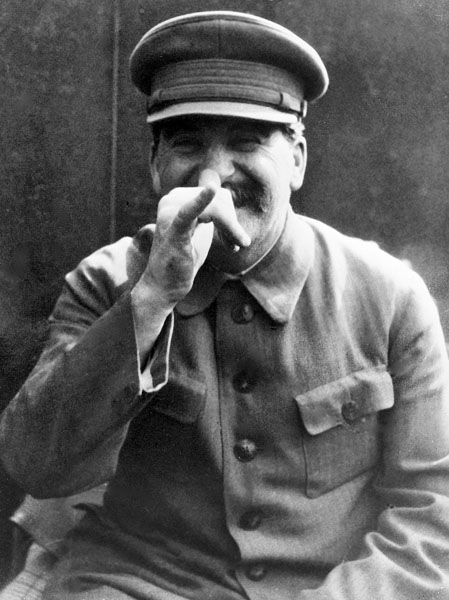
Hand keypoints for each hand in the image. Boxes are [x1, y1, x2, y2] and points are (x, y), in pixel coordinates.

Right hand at [135, 169, 249, 307]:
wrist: (164, 286)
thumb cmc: (183, 259)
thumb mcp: (201, 230)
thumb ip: (212, 212)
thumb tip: (224, 193)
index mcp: (177, 198)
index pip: (216, 194)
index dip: (230, 216)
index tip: (234, 238)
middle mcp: (171, 200)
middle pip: (219, 200)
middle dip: (232, 223)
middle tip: (236, 244)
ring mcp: (170, 214)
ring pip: (215, 209)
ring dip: (230, 228)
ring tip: (234, 246)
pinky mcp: (173, 231)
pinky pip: (189, 212)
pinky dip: (201, 201)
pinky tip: (211, 189)